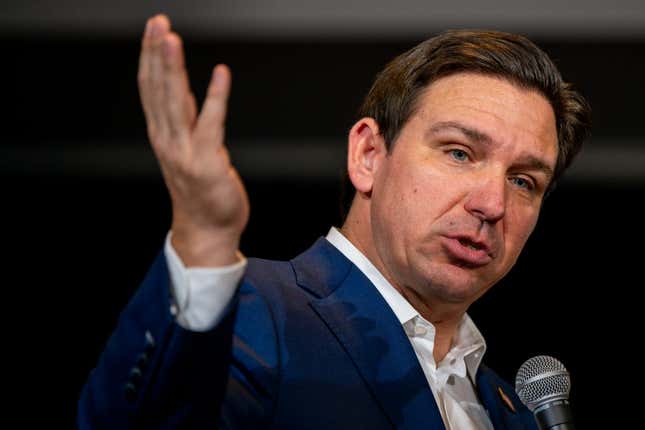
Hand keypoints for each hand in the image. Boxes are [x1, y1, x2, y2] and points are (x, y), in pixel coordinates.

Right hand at [138, 15, 248, 265]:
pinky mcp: (207, 162)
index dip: (150, 58)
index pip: (151, 89)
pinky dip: (216, 97)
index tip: (153, 30)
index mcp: (162, 136)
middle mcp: (168, 141)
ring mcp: (185, 152)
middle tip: (157, 23)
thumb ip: (187, 122)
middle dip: (156, 54)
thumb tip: (187, 93)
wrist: (207, 231)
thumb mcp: (188, 151)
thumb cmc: (201, 192)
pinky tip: (221, 74)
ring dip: (173, 69)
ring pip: (175, 102)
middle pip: (158, 90)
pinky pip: (211, 123)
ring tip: (171, 39)